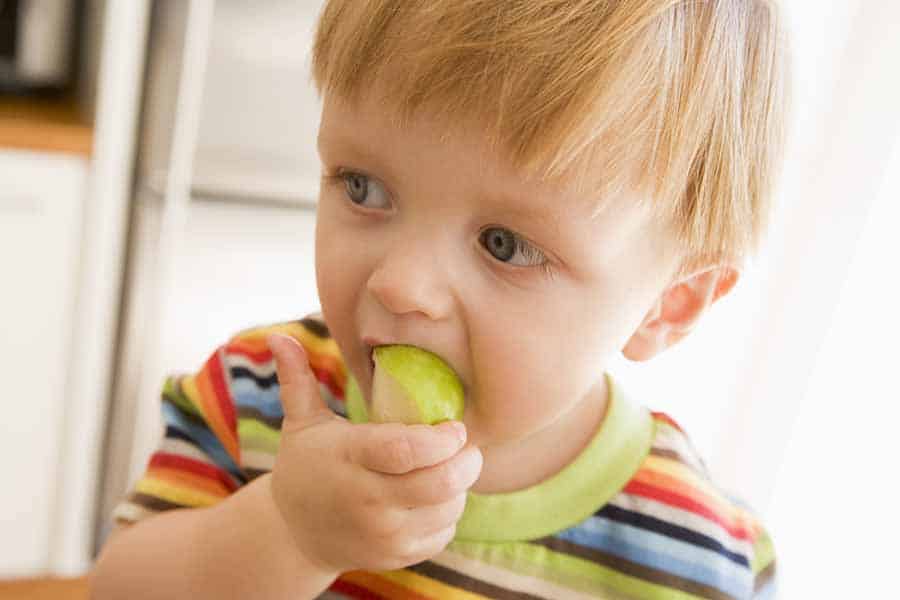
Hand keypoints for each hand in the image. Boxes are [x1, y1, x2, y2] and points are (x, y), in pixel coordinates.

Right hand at [265, 333, 482, 573]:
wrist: (295, 533)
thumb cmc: (307, 465)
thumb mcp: (300, 423)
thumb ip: (298, 379)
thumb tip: (280, 337)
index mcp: (348, 458)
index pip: (404, 450)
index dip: (440, 439)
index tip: (455, 428)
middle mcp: (365, 500)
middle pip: (438, 484)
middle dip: (466, 463)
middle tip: (466, 447)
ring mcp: (381, 534)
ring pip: (447, 509)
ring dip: (460, 487)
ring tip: (450, 468)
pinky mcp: (394, 555)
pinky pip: (442, 534)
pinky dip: (448, 514)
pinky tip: (436, 497)